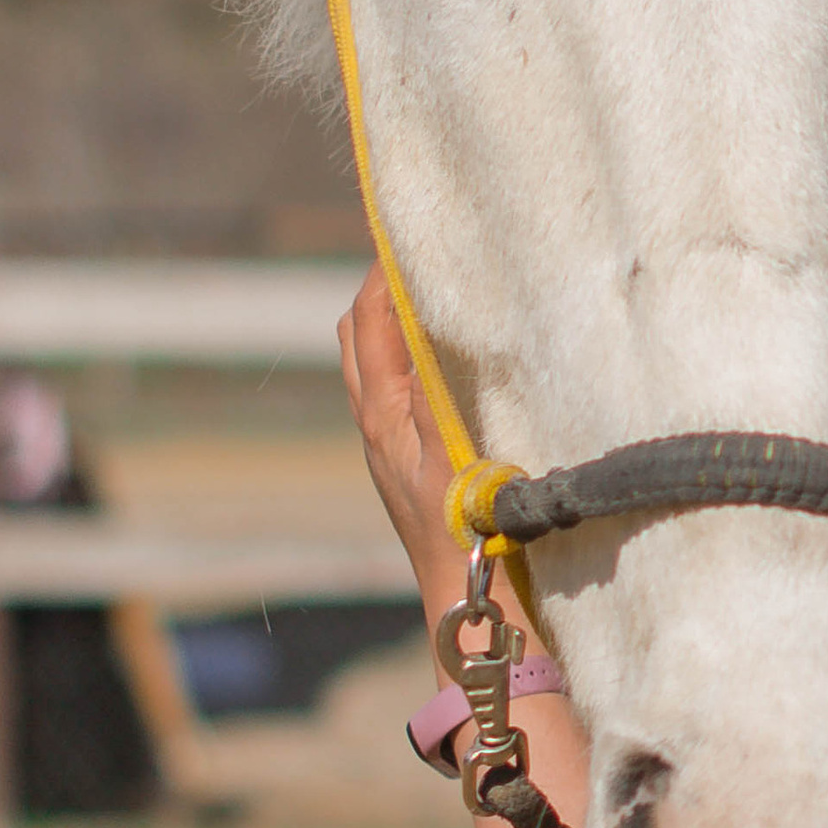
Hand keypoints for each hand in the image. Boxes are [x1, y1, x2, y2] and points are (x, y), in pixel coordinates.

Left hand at [339, 263, 467, 618]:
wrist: (468, 601)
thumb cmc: (464, 533)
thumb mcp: (450, 455)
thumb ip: (431, 392)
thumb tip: (419, 324)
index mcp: (382, 413)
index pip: (371, 317)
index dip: (384, 268)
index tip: (411, 226)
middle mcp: (376, 423)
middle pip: (358, 332)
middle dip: (380, 287)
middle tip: (419, 251)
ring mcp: (391, 443)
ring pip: (374, 361)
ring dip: (392, 321)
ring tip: (431, 292)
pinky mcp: (411, 459)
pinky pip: (398, 388)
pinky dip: (412, 355)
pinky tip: (450, 357)